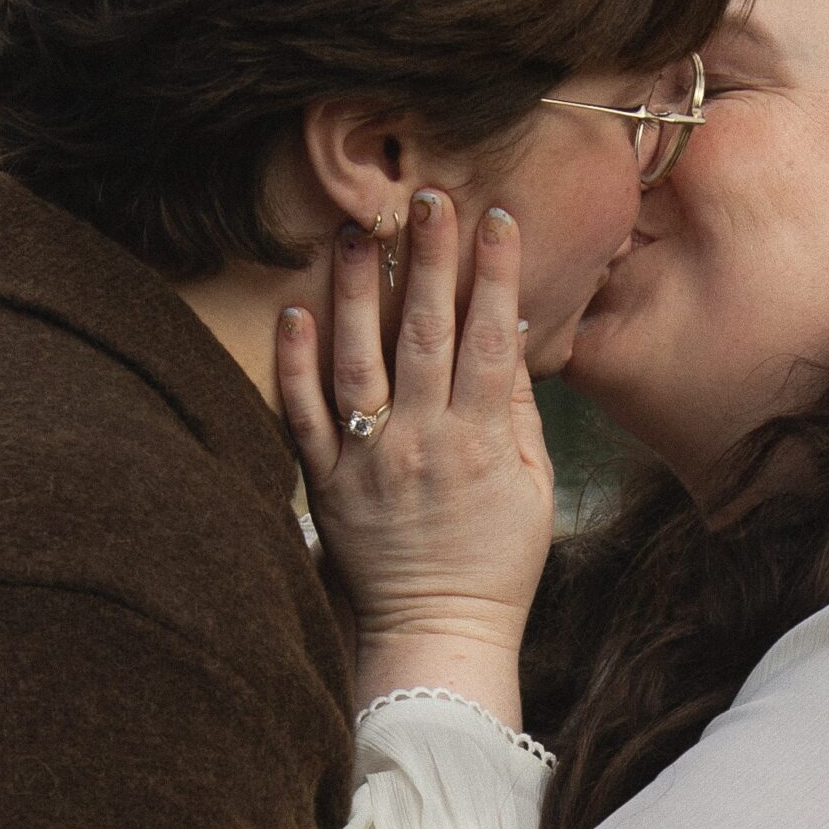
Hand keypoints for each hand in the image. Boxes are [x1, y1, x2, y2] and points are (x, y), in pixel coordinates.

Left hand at [277, 189, 554, 724]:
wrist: (435, 631)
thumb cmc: (496, 560)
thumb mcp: (533, 485)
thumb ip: (516, 407)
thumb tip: (511, 326)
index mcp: (480, 441)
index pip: (489, 338)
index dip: (494, 273)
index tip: (497, 217)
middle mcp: (421, 441)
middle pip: (425, 333)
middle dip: (429, 258)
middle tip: (428, 197)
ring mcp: (367, 460)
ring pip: (357, 360)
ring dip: (356, 292)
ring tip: (356, 235)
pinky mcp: (326, 481)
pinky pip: (301, 414)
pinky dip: (296, 361)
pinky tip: (295, 309)